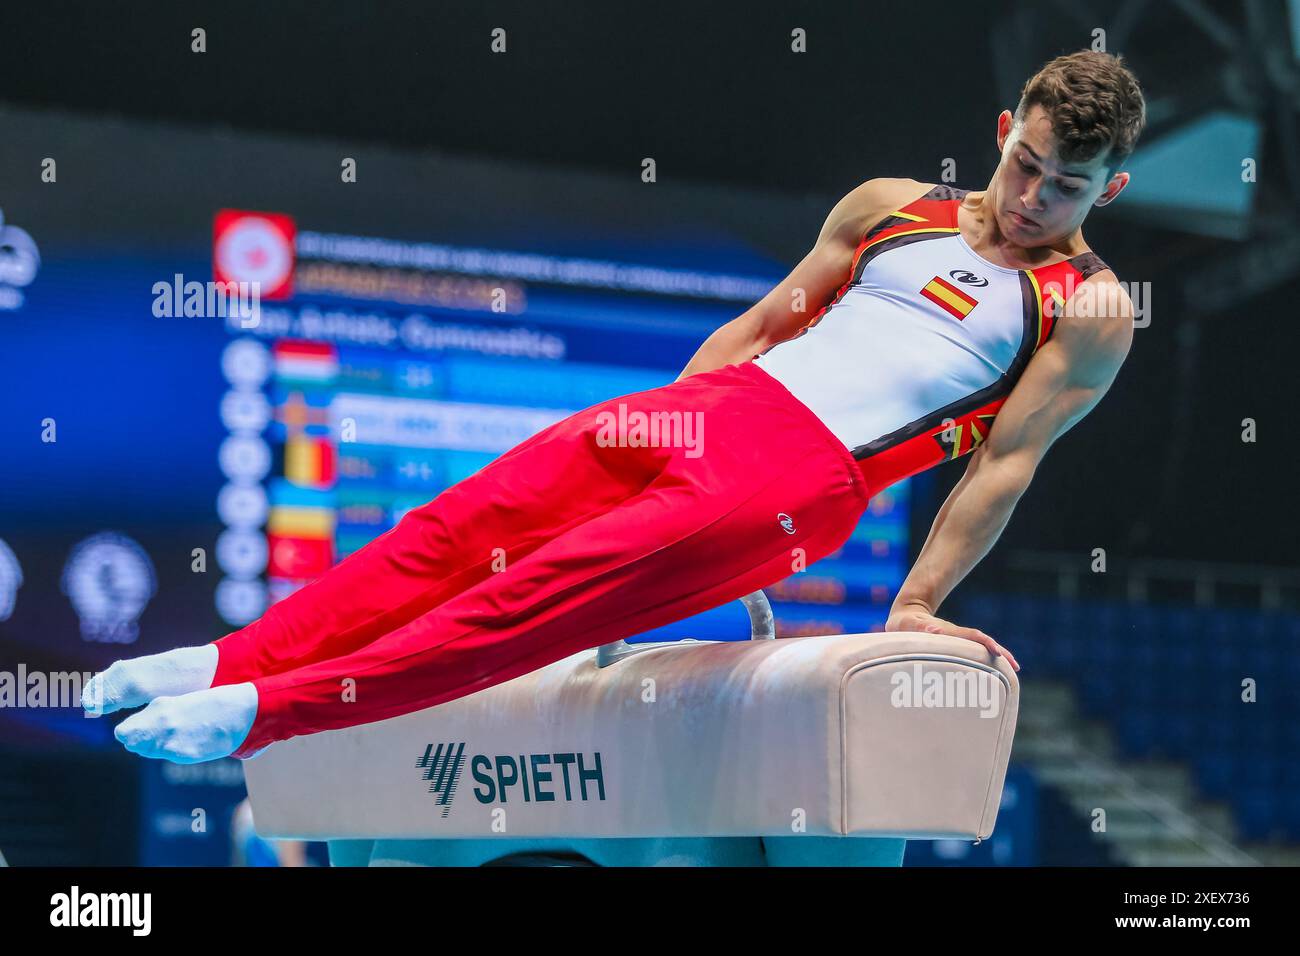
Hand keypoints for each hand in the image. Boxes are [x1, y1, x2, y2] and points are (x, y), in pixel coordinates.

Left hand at [886, 603, 1018, 670]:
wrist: (907, 613)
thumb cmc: (904, 622)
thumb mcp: (910, 624)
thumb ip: (920, 626)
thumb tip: (934, 629)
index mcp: (948, 631)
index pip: (971, 636)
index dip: (984, 642)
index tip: (996, 650)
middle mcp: (957, 634)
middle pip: (982, 642)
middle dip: (1000, 652)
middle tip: (1014, 667)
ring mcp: (958, 639)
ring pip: (981, 648)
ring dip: (997, 657)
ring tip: (1012, 670)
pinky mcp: (955, 645)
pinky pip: (974, 652)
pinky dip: (987, 660)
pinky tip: (995, 671)